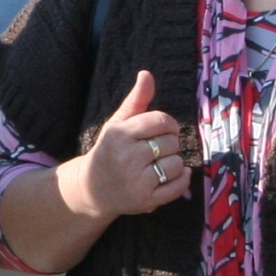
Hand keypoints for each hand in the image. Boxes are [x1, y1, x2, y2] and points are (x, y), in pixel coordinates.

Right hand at [59, 70, 191, 220]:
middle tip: (157, 149)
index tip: (164, 129)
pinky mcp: (145, 201)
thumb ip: (136, 100)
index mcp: (119, 134)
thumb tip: (147, 74)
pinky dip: (183, 179)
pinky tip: (174, 175)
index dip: (169, 124)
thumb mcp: (118, 123)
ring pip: (177, 164)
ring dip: (174, 163)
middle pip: (171, 142)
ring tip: (160, 164)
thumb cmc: (109, 151)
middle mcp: (127, 158)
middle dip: (169, 144)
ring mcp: (136, 182)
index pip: (161, 121)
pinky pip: (178, 186)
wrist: (92, 189)